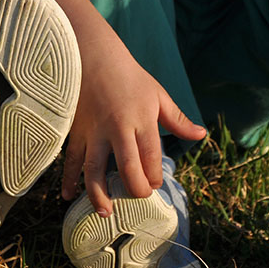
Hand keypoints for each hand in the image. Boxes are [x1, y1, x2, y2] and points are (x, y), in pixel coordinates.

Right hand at [40, 0, 205, 214]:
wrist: (92, 54)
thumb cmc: (129, 75)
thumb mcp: (157, 94)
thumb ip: (177, 119)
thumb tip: (200, 136)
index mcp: (142, 120)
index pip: (151, 159)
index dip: (154, 178)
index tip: (153, 184)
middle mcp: (118, 129)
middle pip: (127, 169)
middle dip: (133, 190)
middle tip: (134, 199)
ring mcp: (94, 132)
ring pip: (94, 170)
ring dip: (98, 195)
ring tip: (105, 212)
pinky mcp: (76, 130)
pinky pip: (71, 159)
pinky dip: (68, 179)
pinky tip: (68, 195)